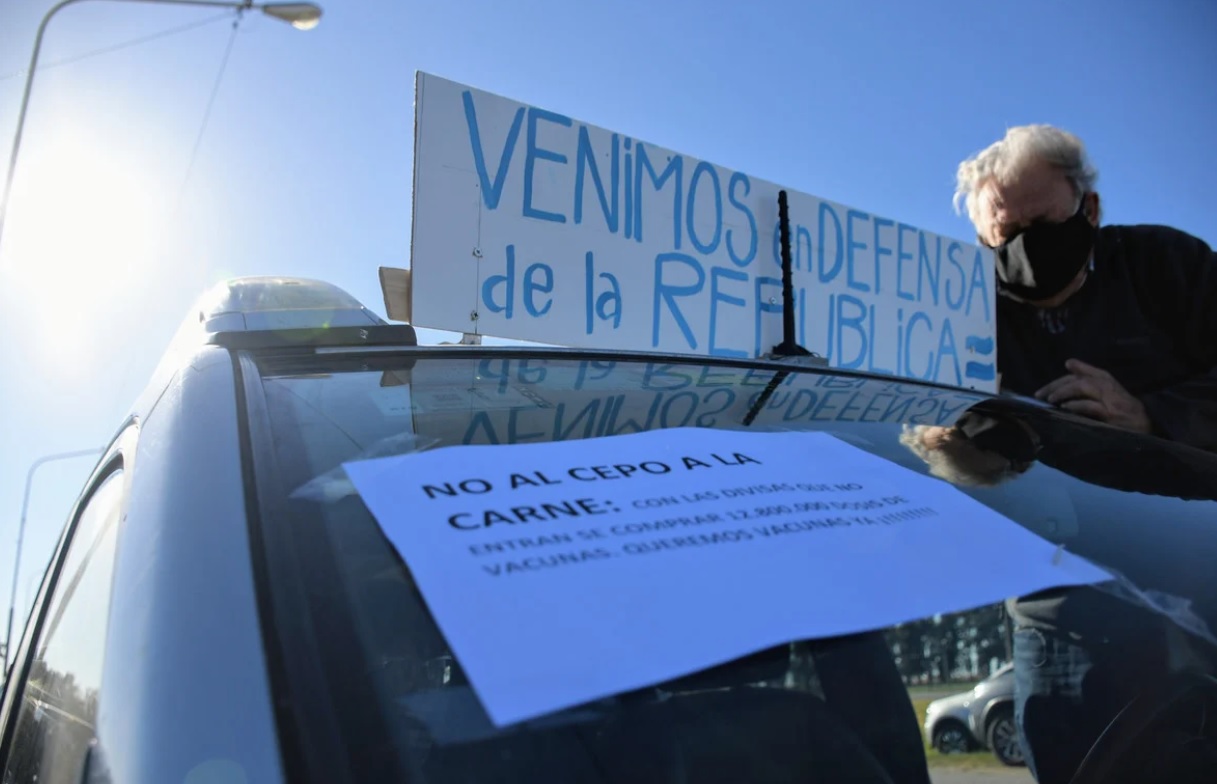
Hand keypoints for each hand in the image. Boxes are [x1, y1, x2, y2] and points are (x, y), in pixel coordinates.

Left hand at [1035, 359, 1152, 433]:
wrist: (1147, 423)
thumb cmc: (1123, 406)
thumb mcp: (1107, 388)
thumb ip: (1088, 375)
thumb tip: (1068, 363)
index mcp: (1106, 379)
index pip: (1080, 374)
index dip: (1060, 380)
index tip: (1043, 390)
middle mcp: (1108, 386)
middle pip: (1079, 380)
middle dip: (1056, 386)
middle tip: (1040, 395)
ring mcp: (1110, 401)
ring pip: (1085, 388)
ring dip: (1064, 392)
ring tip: (1049, 399)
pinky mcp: (1111, 415)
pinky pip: (1091, 406)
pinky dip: (1077, 405)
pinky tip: (1065, 408)